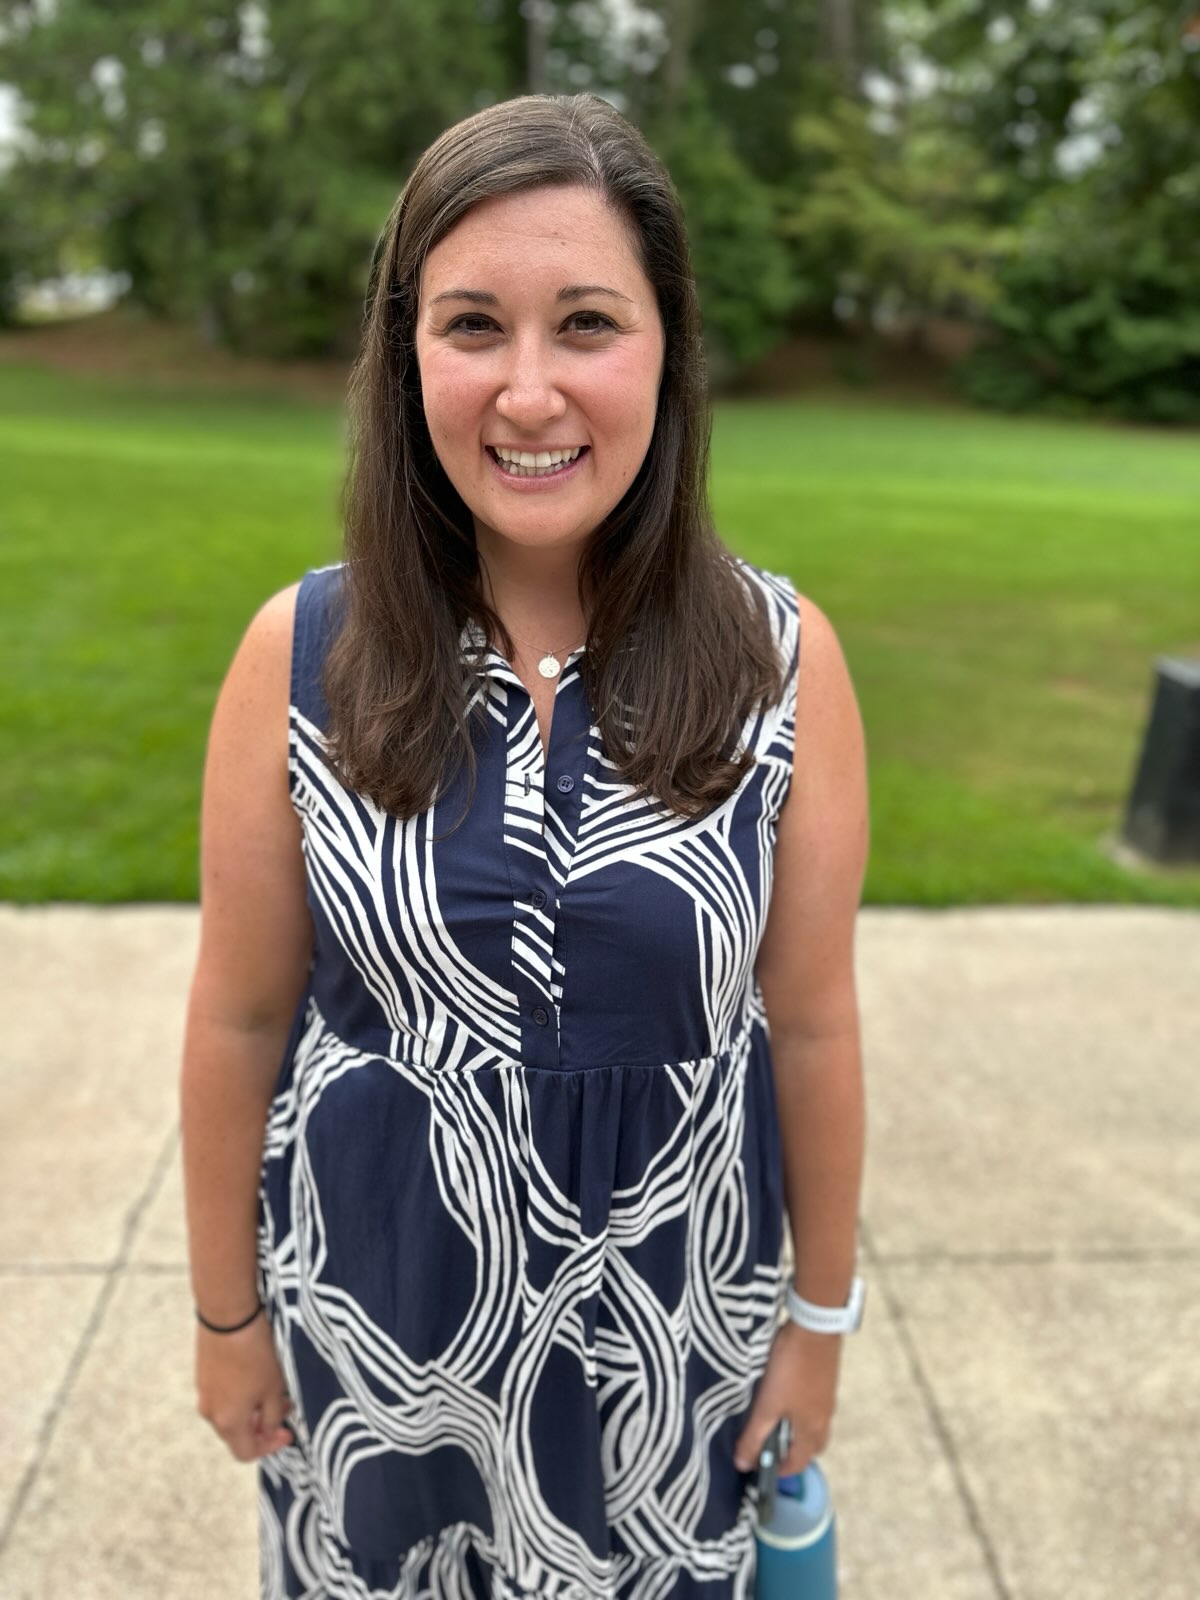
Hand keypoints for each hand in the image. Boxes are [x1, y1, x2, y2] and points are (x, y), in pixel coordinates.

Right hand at [195, 1310, 293, 1461]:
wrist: (228, 1314)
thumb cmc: (255, 1353)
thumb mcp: (274, 1388)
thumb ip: (272, 1416)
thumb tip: (269, 1428)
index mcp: (228, 1422)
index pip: (246, 1452)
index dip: (270, 1447)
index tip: (288, 1432)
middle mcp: (210, 1412)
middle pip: (237, 1434)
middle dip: (262, 1427)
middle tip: (285, 1410)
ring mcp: (203, 1391)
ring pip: (230, 1413)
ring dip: (252, 1409)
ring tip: (274, 1389)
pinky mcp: (203, 1373)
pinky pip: (223, 1394)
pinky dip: (240, 1394)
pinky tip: (257, 1375)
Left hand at [733, 1319, 842, 1475]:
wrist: (814, 1327)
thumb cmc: (790, 1368)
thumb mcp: (767, 1404)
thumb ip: (754, 1435)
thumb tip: (743, 1464)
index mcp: (812, 1430)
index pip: (800, 1463)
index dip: (781, 1470)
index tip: (761, 1468)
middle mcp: (825, 1418)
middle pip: (810, 1447)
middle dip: (791, 1452)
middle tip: (767, 1444)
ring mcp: (828, 1399)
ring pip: (813, 1426)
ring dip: (796, 1431)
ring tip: (773, 1420)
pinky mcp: (826, 1381)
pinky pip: (814, 1408)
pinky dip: (800, 1413)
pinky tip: (785, 1397)